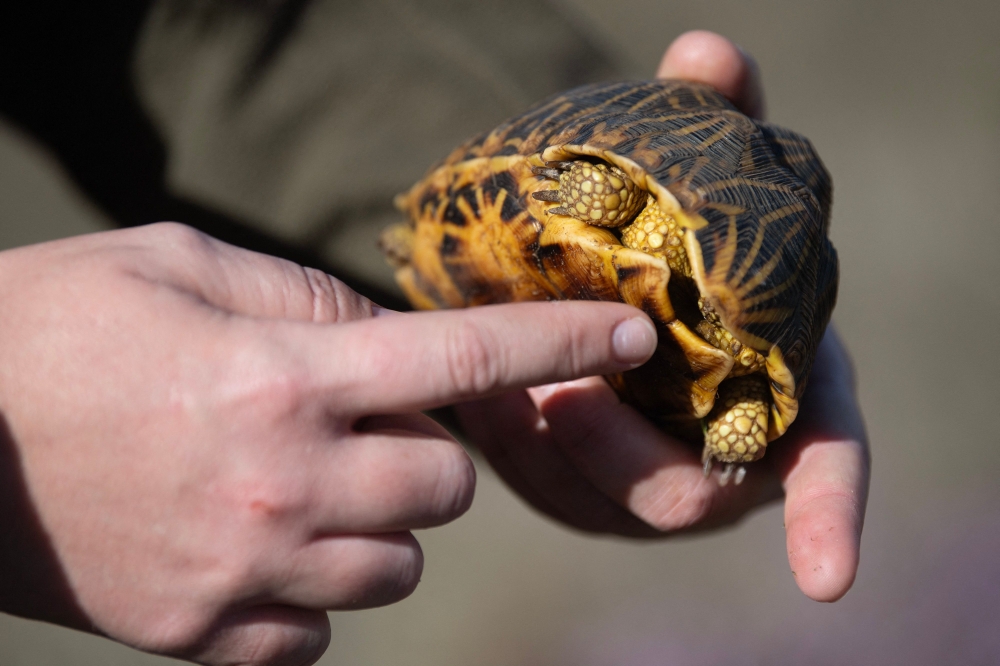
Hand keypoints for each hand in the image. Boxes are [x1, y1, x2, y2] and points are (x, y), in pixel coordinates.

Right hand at [0, 223, 656, 664]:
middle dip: (430, 450)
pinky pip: (325, 628)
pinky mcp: (203, 639)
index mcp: (281, 376)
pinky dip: (316, 585)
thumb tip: (391, 339)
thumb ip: (307, 300)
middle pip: (450, 486)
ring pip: (400, 563)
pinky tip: (256, 541)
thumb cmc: (52, 325)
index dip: (562, 343)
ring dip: (379, 519)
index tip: (630, 336)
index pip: (465, 362)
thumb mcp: (180, 264)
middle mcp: (282, 482)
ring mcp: (246, 572)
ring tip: (299, 481)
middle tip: (359, 420)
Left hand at [456, 31, 868, 602]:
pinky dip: (511, 447)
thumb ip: (720, 120)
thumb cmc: (679, 235)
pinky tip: (482, 398)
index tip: (825, 577)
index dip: (828, 515)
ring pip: (602, 502)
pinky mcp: (582, 486)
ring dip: (550, 444)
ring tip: (508, 378)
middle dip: (619, 448)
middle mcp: (722, 449)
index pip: (824, 461)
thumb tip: (708, 53)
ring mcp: (647, 476)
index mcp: (779, 387)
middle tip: (558, 384)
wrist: (611, 278)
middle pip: (689, 495)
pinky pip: (544, 491)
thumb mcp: (701, 172)